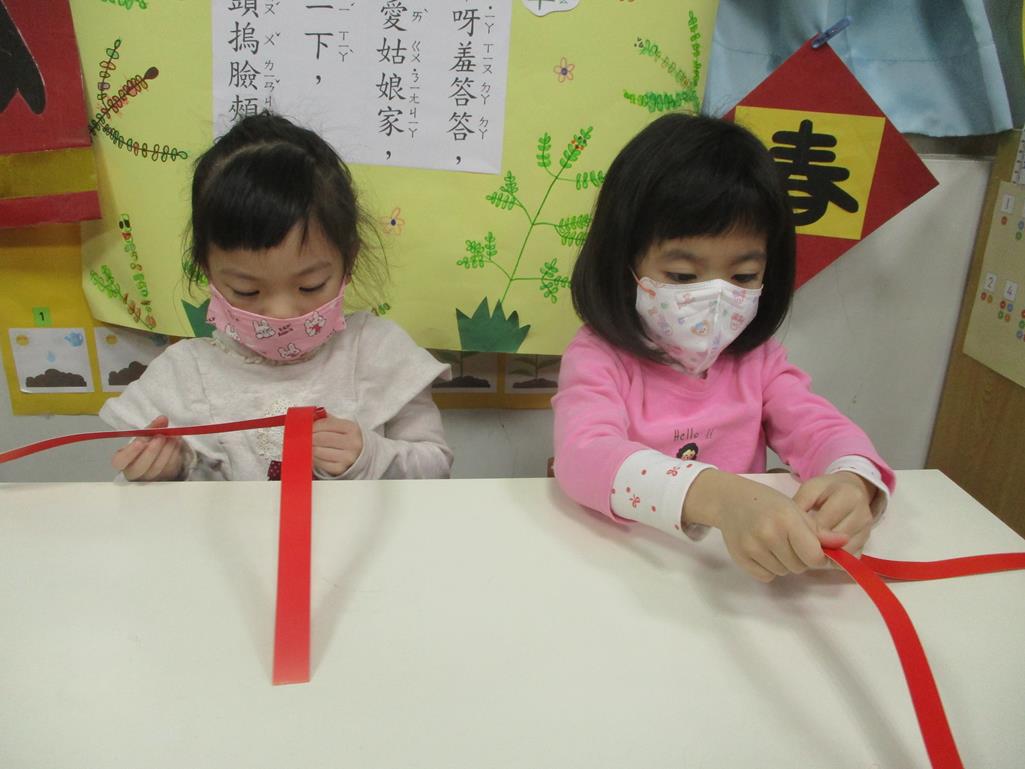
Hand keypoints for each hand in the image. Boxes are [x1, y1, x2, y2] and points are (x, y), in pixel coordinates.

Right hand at [112, 415, 184, 480]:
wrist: (157, 456)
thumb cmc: (145, 447)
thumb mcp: (144, 436)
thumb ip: (151, 428)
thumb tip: (162, 419)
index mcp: (123, 461)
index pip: (121, 461)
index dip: (130, 453)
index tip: (139, 442)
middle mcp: (134, 472)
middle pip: (141, 466)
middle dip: (152, 450)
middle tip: (161, 436)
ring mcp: (150, 478)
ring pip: (158, 467)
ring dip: (167, 449)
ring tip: (173, 436)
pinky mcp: (165, 477)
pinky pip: (170, 467)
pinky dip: (175, 453)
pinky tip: (177, 442)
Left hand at [312, 415, 362, 475]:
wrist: (359, 456)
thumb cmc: (347, 439)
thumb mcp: (343, 427)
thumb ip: (328, 420)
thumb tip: (310, 416)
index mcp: (352, 429)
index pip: (326, 424)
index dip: (314, 425)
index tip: (309, 427)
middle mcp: (352, 443)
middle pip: (320, 438)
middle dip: (309, 437)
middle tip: (305, 437)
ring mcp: (347, 457)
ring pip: (317, 450)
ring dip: (309, 448)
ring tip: (309, 445)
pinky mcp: (339, 469)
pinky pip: (318, 462)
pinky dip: (313, 458)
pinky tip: (314, 455)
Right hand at [683, 470, 848, 581]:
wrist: (731, 501)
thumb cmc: (769, 504)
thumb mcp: (796, 510)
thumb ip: (819, 531)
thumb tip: (842, 545)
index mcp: (786, 519)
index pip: (813, 555)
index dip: (819, 556)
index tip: (815, 549)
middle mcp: (768, 534)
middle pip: (799, 566)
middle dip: (801, 558)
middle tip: (790, 542)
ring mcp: (752, 547)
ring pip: (783, 573)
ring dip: (785, 563)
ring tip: (776, 545)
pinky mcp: (740, 558)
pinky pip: (766, 576)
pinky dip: (769, 568)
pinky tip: (763, 551)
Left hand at [793, 472, 874, 553]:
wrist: (852, 489)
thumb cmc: (826, 490)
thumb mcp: (810, 489)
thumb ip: (801, 503)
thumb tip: (790, 525)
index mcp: (848, 496)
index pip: (825, 522)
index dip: (808, 530)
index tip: (795, 533)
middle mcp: (863, 514)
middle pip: (836, 539)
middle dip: (817, 543)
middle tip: (801, 544)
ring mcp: (867, 530)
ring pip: (844, 551)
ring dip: (826, 553)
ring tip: (811, 548)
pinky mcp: (867, 542)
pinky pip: (851, 557)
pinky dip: (837, 558)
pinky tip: (825, 551)